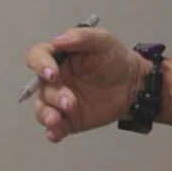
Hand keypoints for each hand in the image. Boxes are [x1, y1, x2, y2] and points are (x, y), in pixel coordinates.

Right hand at [25, 27, 145, 141]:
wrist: (134, 85)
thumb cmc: (116, 59)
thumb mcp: (102, 40)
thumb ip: (81, 37)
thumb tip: (57, 41)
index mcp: (58, 57)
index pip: (37, 57)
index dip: (40, 64)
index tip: (52, 74)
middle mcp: (55, 79)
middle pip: (40, 87)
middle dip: (53, 95)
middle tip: (70, 102)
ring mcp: (61, 101)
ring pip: (42, 108)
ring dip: (46, 115)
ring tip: (56, 121)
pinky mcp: (70, 119)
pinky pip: (56, 127)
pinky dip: (53, 132)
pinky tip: (55, 134)